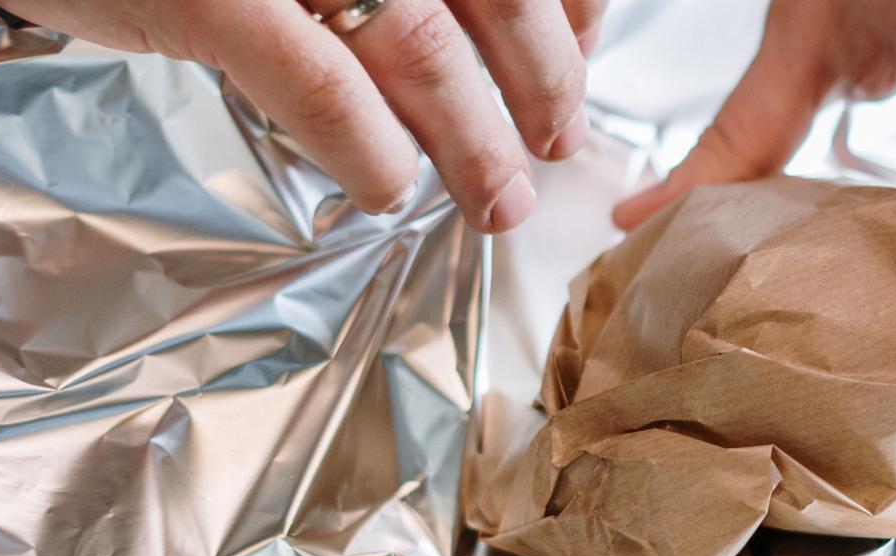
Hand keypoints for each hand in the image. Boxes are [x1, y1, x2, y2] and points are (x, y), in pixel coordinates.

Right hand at [0, 0, 610, 231]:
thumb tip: (498, 38)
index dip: (563, 12)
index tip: (576, 60)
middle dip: (542, 79)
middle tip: (554, 146)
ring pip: (425, 44)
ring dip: (475, 136)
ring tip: (498, 196)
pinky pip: (319, 81)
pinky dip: (366, 146)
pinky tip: (386, 188)